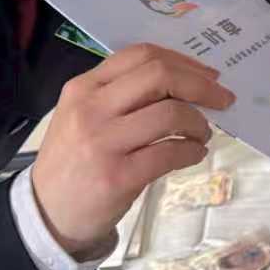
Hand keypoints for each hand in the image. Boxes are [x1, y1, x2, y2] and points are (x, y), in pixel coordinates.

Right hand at [31, 45, 232, 255]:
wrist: (47, 214)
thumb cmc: (75, 161)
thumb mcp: (84, 116)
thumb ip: (123, 95)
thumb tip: (186, 82)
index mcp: (84, 88)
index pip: (141, 55)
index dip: (182, 61)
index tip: (207, 75)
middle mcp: (91, 109)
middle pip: (159, 76)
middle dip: (201, 86)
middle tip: (223, 99)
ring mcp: (103, 142)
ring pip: (170, 113)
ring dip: (199, 123)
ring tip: (202, 134)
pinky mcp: (118, 176)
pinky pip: (170, 153)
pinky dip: (192, 151)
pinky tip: (194, 154)